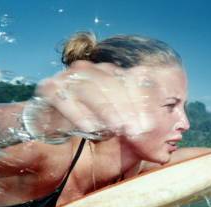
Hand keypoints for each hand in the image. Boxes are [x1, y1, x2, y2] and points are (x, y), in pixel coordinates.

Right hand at [35, 61, 155, 137]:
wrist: (51, 131)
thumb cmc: (91, 128)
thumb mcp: (117, 125)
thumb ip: (135, 120)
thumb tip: (161, 123)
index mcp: (108, 74)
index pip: (128, 81)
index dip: (140, 102)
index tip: (149, 125)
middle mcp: (89, 71)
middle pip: (111, 83)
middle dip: (126, 108)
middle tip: (136, 130)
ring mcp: (68, 77)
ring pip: (90, 88)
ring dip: (106, 110)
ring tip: (118, 129)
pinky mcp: (49, 88)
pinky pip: (64, 98)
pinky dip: (78, 113)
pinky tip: (90, 129)